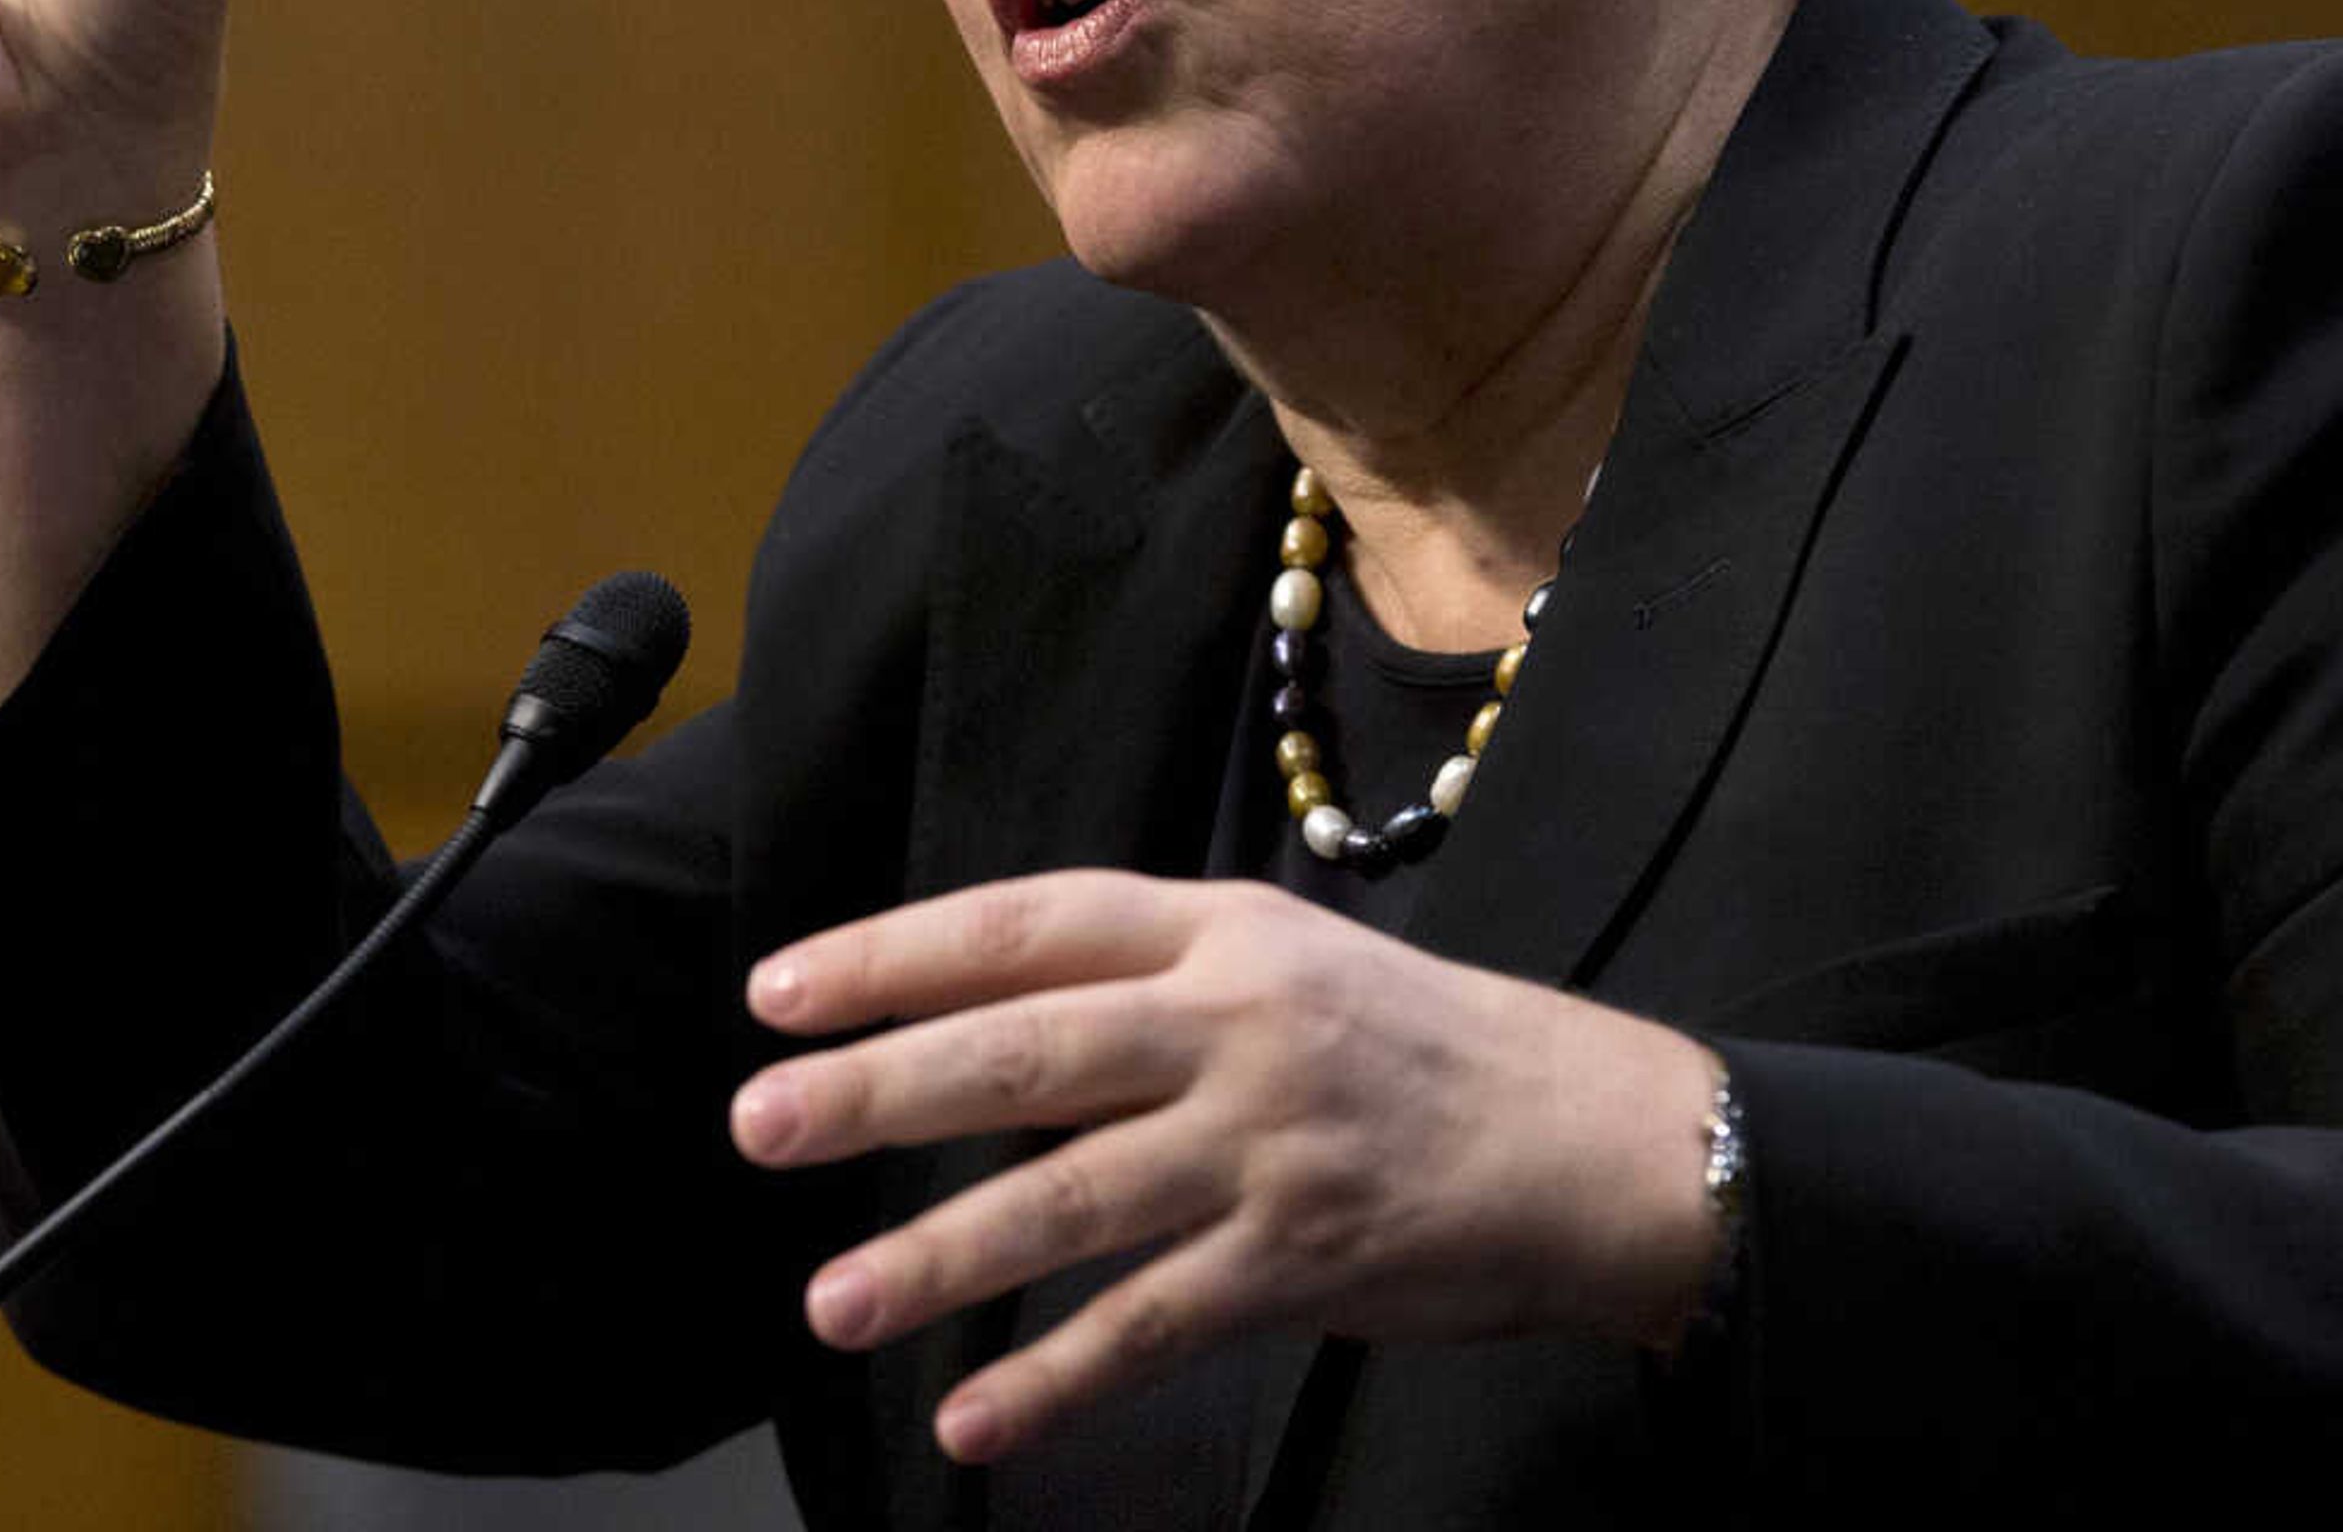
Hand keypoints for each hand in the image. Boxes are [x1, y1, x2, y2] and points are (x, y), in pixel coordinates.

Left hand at [729, 870, 1721, 1465]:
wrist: (1584, 1136)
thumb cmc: (1415, 1048)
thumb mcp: (1286, 966)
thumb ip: (1146, 992)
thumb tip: (978, 1042)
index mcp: (1219, 932)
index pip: (1028, 924)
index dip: (897, 954)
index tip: (781, 990)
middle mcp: (1234, 1023)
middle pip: (1027, 1049)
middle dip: (880, 1088)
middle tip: (759, 1123)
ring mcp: (1266, 1143)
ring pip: (1071, 1196)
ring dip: (938, 1255)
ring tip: (830, 1301)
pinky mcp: (1299, 1258)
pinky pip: (1150, 1325)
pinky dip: (1054, 1378)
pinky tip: (971, 1418)